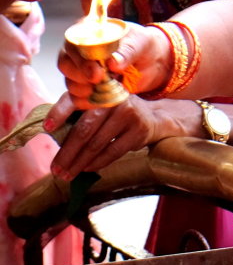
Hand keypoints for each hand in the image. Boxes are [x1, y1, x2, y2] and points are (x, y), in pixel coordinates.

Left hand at [45, 92, 189, 180]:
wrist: (154, 117)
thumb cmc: (117, 114)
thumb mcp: (100, 105)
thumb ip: (80, 112)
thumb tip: (53, 135)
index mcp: (98, 89)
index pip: (74, 100)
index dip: (59, 113)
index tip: (47, 128)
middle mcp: (112, 98)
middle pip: (84, 129)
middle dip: (67, 152)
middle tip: (55, 169)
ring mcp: (127, 113)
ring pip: (97, 143)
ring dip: (79, 162)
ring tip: (67, 174)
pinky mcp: (138, 130)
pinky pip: (113, 151)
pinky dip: (97, 162)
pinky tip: (87, 169)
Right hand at [57, 23, 171, 109]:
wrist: (152, 62)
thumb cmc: (142, 45)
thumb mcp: (139, 42)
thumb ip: (127, 51)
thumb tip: (113, 62)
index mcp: (87, 33)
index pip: (72, 44)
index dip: (81, 60)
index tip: (96, 73)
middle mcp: (79, 51)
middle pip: (65, 65)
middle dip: (81, 77)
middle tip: (100, 81)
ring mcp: (81, 71)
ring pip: (70, 84)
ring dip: (86, 91)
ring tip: (108, 88)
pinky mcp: (87, 89)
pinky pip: (78, 100)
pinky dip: (90, 103)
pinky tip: (105, 99)